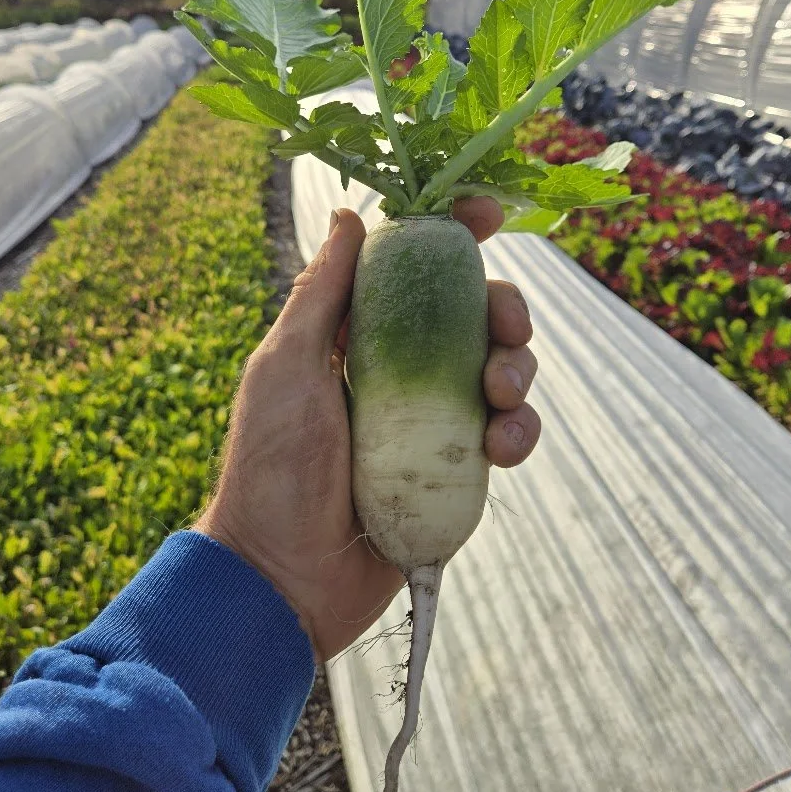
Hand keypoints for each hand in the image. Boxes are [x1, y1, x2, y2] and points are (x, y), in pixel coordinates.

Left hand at [195, 199, 539, 660]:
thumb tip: (349, 215)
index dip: (453, 235)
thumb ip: (321, 294)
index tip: (486, 213)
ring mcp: (433, 422)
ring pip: (502, 371)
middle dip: (504, 309)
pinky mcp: (457, 471)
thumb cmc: (271, 466)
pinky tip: (501, 448)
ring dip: (518, 370)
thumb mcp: (286, 367)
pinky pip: (507, 435)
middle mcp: (401, 371)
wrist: (285, 578)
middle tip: (506, 326)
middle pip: (474, 316)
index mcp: (358, 337)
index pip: (414, 270)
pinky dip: (519, 431)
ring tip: (499, 395)